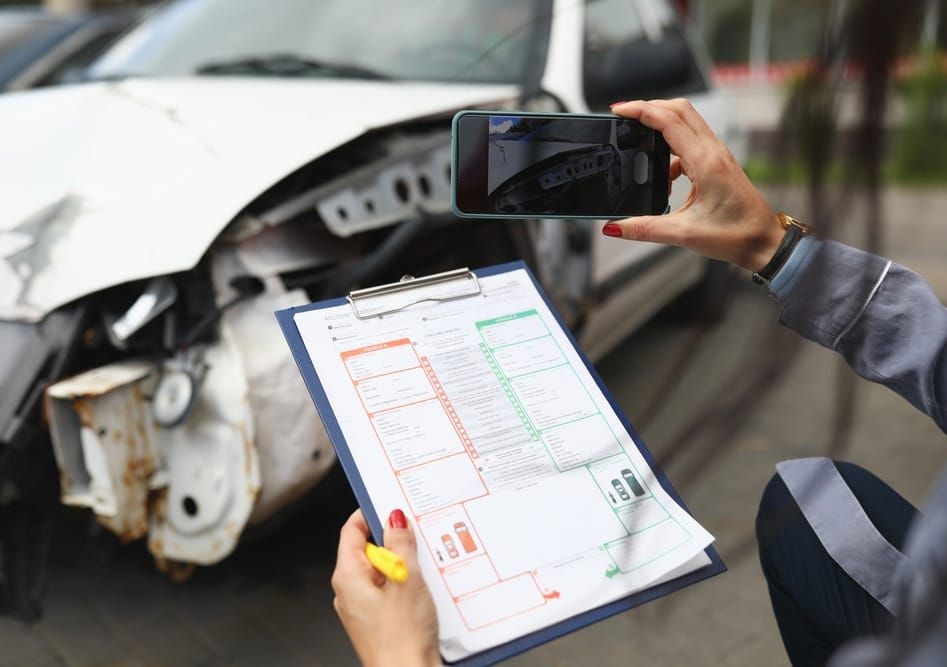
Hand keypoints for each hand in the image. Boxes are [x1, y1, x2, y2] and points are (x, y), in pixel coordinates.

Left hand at [331, 509, 439, 666]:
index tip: (391, 504)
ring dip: (403, 565)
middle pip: (369, 550)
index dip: (370, 513)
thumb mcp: (406, 580)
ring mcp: (363, 607)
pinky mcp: (377, 620)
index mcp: (348, 577)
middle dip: (394, 541)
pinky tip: (425, 589)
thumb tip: (394, 519)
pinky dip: (405, 585)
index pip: (351, 531)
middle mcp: (349, 591)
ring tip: (424, 567)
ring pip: (382, 571)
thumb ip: (400, 544)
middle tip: (417, 536)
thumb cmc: (401, 639)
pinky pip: (389, 591)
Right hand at [607, 99, 783, 272]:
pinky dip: (671, 148)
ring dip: (662, 123)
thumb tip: (615, 227)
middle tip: (625, 115)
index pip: (669, 121)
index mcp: (706, 162)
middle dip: (650, 106)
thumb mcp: (683, 234)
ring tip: (640, 140)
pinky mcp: (718, 163)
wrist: (764, 242)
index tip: (620, 110)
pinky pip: (691, 142)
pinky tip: (663, 174)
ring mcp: (717, 155)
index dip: (641, 110)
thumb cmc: (737, 234)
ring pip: (687, 123)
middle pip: (680, 109)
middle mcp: (713, 152)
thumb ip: (645, 228)